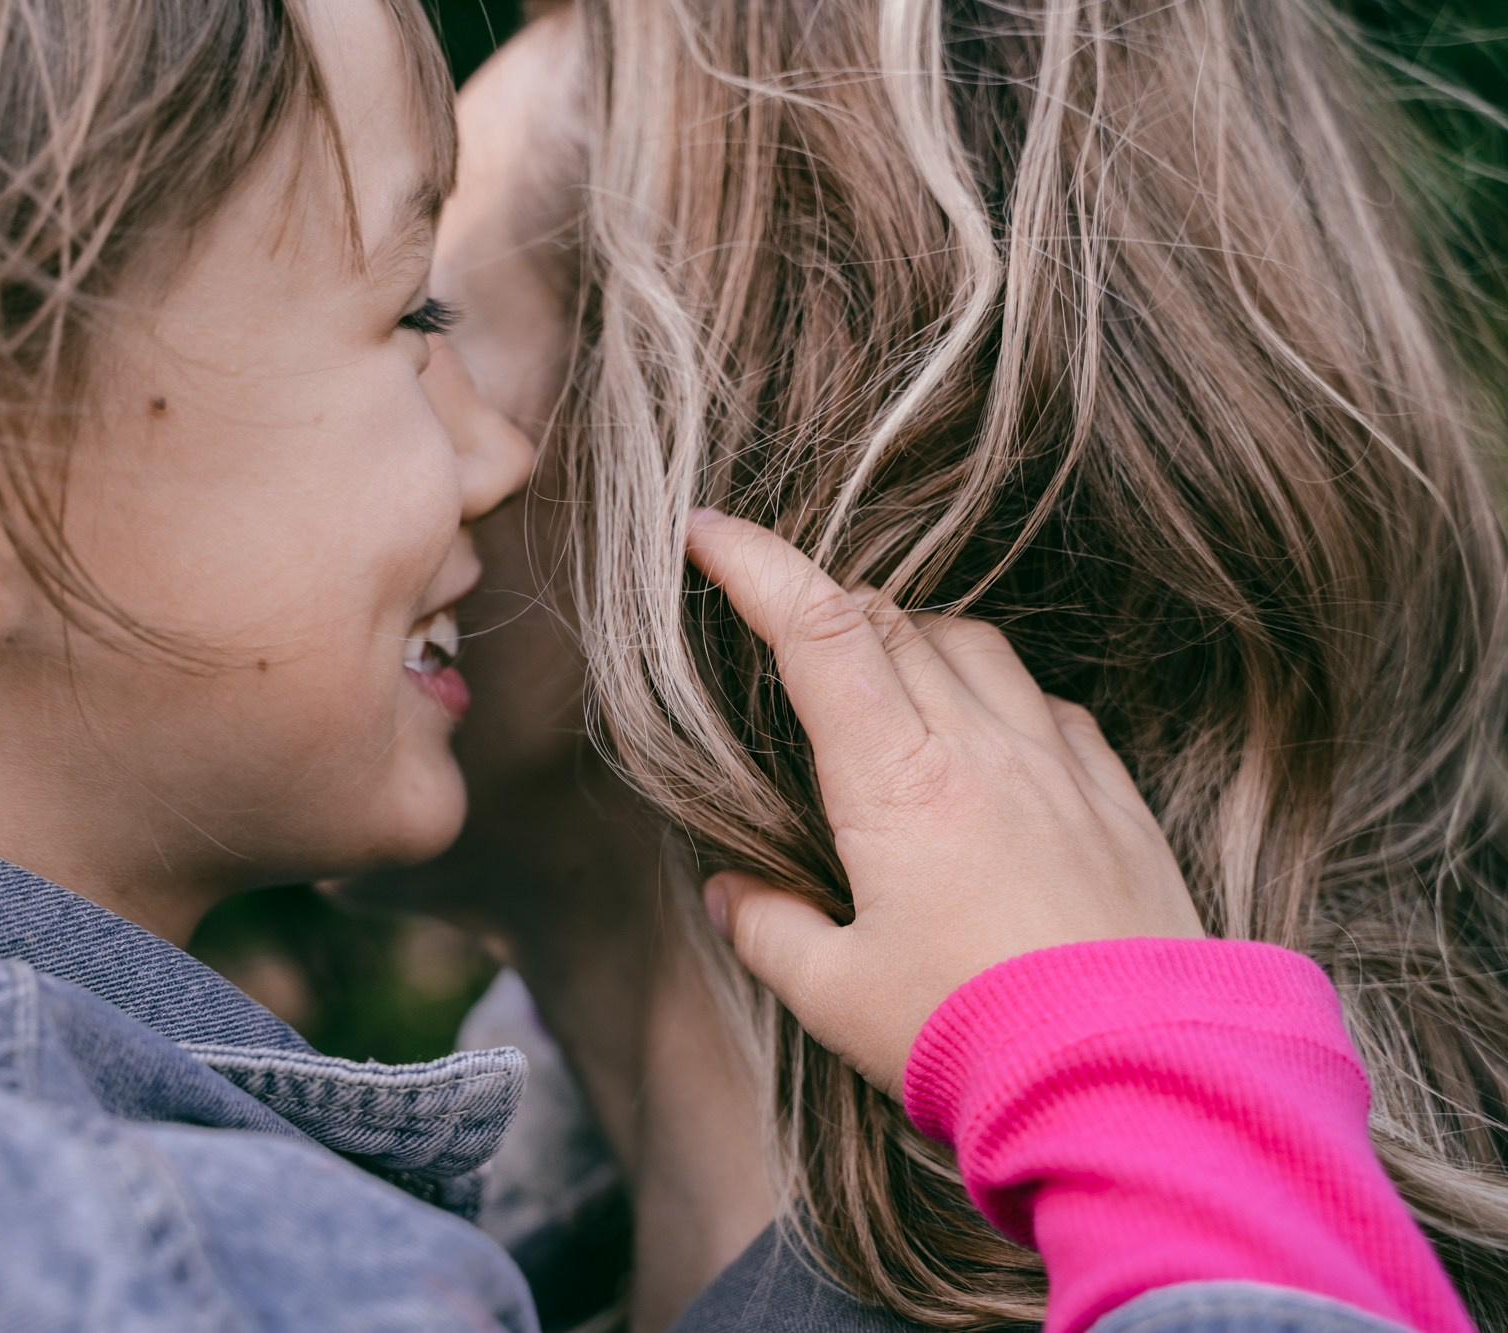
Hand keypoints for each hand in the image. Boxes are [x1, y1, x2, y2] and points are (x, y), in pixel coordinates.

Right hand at [687, 510, 1201, 1095]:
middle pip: (893, 620)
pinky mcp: (1117, 801)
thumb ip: (768, 930)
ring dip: (916, 640)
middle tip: (782, 634)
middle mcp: (980, 748)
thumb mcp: (837, 995)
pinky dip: (1003, 694)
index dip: (756, 565)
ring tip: (883, 682)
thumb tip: (730, 894)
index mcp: (897, 780)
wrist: (1134, 1083)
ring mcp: (1059, 768)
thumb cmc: (971, 1038)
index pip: (819, 629)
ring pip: (977, 646)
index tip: (705, 532)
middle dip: (825, 604)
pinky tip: (991, 740)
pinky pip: (1053, 707)